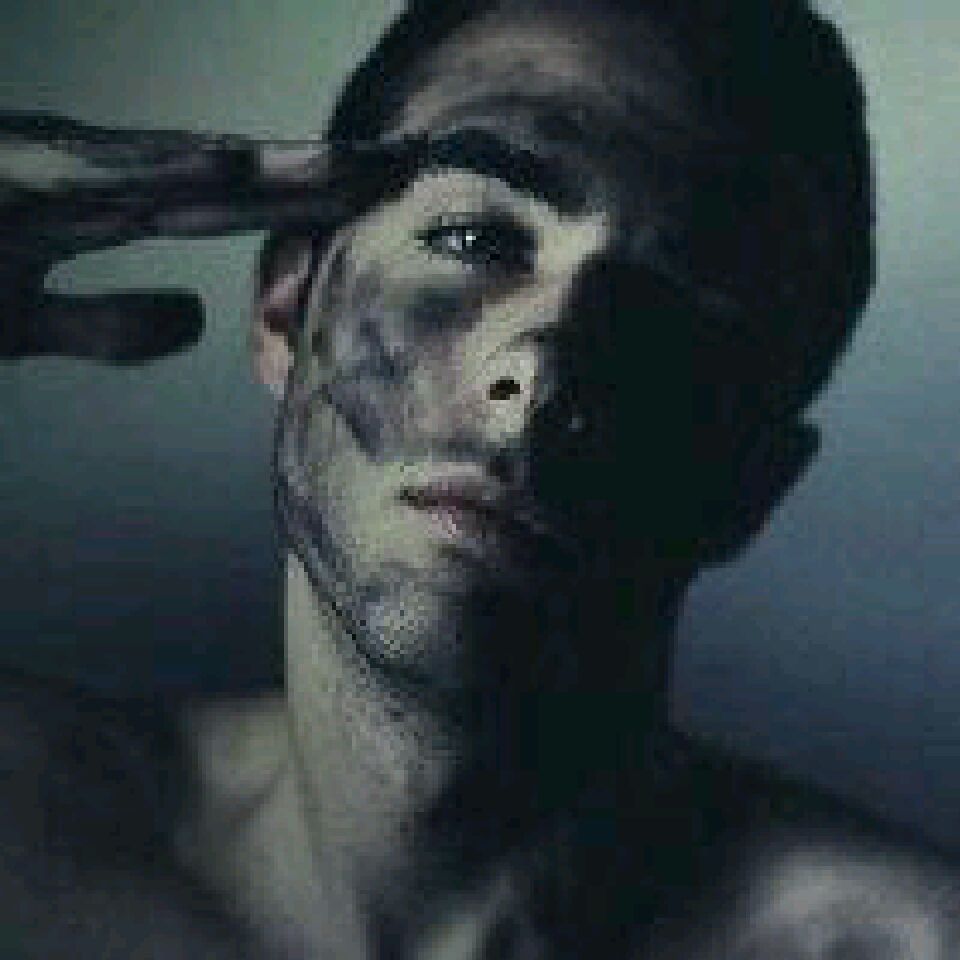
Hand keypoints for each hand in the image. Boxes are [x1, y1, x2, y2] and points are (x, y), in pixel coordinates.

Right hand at [0, 111, 413, 364]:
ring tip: (376, 165)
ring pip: (191, 165)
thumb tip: (193, 321)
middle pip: (232, 177)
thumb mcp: (27, 318)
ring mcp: (51, 172)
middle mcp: (87, 175)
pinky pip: (111, 177)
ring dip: (285, 166)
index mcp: (97, 202)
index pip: (225, 203)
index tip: (378, 206)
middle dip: (325, 177)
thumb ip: (105, 321)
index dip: (305, 203)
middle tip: (416, 171)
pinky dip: (183, 174)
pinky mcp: (15, 182)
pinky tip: (248, 169)